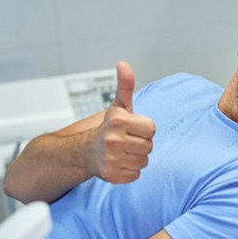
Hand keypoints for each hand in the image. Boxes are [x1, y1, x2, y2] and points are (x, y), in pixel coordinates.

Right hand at [87, 61, 154, 183]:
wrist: (86, 152)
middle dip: (141, 144)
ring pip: (144, 161)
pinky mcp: (112, 175)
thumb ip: (125, 85)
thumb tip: (123, 63)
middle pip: (149, 146)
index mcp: (119, 121)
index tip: (132, 129)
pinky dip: (130, 170)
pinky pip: (136, 174)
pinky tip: (119, 163)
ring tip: (123, 152)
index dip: (143, 129)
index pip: (151, 128)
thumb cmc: (108, 127)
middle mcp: (114, 140)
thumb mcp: (119, 106)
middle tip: (127, 141)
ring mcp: (112, 159)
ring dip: (136, 157)